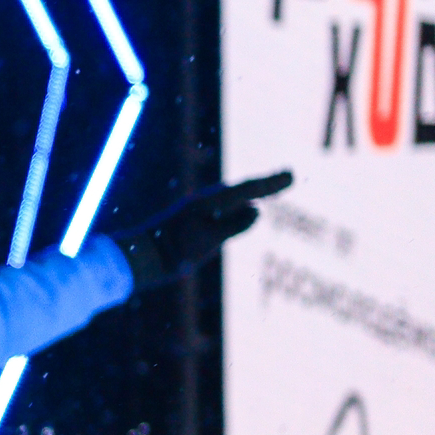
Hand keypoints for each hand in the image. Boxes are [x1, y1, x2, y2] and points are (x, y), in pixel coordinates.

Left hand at [113, 170, 291, 288]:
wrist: (142, 257)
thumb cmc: (174, 249)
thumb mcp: (207, 238)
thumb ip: (232, 225)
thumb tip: (256, 212)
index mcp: (209, 203)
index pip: (247, 190)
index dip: (270, 184)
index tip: (291, 176)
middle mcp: (205, 203)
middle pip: (242, 190)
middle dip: (266, 184)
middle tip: (290, 177)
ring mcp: (200, 213)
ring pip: (234, 198)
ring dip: (255, 193)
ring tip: (275, 186)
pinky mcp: (196, 224)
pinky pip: (226, 210)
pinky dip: (242, 206)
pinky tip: (247, 209)